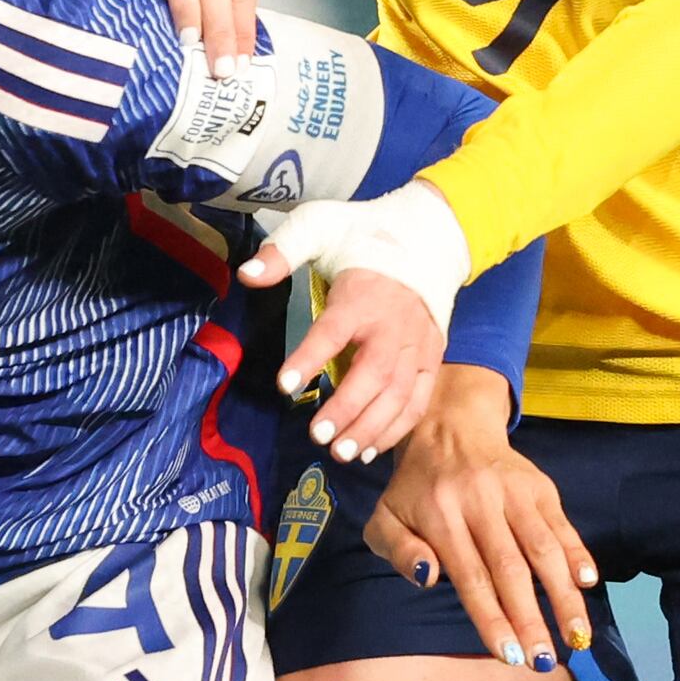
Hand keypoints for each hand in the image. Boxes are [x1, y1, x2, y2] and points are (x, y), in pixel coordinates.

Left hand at [246, 186, 470, 461]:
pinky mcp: (433, 359)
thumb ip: (282, 251)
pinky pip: (419, 400)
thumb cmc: (364, 237)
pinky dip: (397, 429)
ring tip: (340, 453)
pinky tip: (369, 450)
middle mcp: (395, 325)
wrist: (429, 237)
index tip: (283, 385)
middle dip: (347, 407)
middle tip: (317, 436)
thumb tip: (246, 275)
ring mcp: (419, 345)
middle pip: (374, 373)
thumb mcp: (319, 227)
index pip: (334, 330)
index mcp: (363, 294)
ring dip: (371, 427)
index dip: (309, 358)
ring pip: (400, 394)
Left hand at [363, 370, 592, 670]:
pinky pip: (562, 524)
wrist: (448, 427)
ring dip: (564, 595)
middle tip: (545, 662)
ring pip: (544, 549)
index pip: (471, 577)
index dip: (492, 618)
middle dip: (530, 619)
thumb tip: (426, 576)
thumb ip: (395, 549)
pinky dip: (578, 554)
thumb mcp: (384, 516)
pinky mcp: (540, 485)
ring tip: (578, 636)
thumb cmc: (413, 489)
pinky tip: (589, 583)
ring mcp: (514, 492)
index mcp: (439, 515)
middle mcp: (479, 502)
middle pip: (511, 569)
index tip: (510, 656)